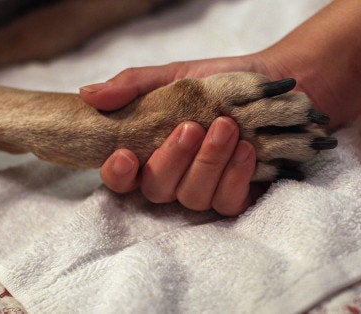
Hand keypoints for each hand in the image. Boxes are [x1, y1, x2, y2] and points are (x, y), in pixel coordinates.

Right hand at [79, 53, 331, 214]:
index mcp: (150, 149)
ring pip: (193, 197)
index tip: (125, 154)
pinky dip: (235, 177)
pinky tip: (246, 151)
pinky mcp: (236, 195)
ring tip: (228, 129)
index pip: (121, 178)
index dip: (117, 174)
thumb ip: (134, 85)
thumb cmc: (218, 81)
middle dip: (173, 160)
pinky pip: (226, 203)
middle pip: (157, 190)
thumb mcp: (175, 75)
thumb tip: (88, 94)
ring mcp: (204, 188)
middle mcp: (174, 175)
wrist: (273, 83)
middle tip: (193, 127)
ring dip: (209, 164)